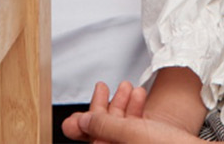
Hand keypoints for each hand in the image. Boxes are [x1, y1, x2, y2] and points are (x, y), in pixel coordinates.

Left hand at [64, 80, 201, 142]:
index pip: (96, 137)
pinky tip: (143, 97)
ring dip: (127, 105)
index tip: (99, 93)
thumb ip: (103, 127)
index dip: (94, 113)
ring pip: (124, 128)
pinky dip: (138, 112)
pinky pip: (137, 129)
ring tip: (135, 89)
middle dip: (113, 105)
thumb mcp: (130, 133)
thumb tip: (80, 123)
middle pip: (109, 132)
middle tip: (116, 86)